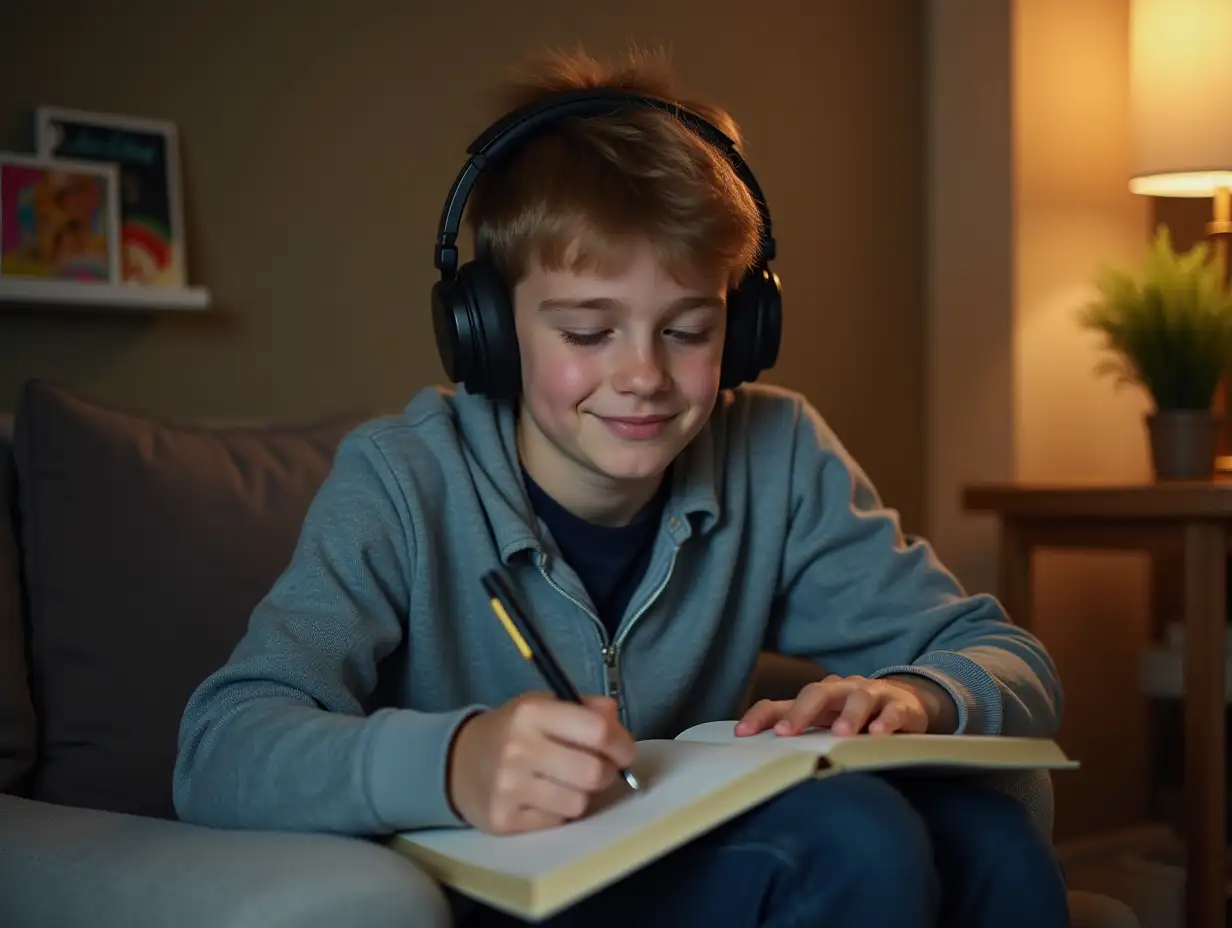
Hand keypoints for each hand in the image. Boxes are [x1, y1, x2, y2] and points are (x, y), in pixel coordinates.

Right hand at [447, 693, 635, 834]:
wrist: (458, 763)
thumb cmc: (512, 731)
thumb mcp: (542, 706)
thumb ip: (582, 707)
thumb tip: (613, 717)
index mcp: (531, 713)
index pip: (596, 730)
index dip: (620, 743)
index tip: (623, 750)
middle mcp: (519, 748)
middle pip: (593, 773)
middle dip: (607, 773)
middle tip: (600, 769)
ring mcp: (509, 787)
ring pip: (578, 803)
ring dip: (582, 795)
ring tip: (567, 782)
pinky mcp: (504, 819)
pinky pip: (557, 822)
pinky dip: (559, 812)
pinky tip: (544, 797)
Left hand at [735, 674, 953, 737]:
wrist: (905, 701)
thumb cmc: (853, 716)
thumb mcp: (824, 724)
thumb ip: (799, 737)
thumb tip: (759, 758)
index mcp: (816, 698)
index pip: (783, 703)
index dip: (762, 716)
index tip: (742, 733)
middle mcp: (840, 691)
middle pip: (817, 693)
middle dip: (800, 712)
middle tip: (787, 732)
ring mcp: (871, 695)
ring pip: (858, 699)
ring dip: (848, 716)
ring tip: (841, 735)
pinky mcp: (900, 706)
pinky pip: (893, 711)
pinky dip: (886, 721)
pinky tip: (878, 734)